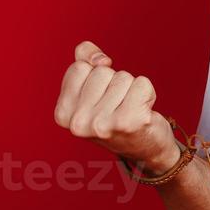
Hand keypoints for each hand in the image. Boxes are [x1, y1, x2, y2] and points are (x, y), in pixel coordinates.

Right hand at [53, 41, 177, 169]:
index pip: (79, 67)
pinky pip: (142, 83)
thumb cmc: (115, 114)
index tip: (100, 99)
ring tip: (129, 110)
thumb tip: (101, 60)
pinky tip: (143, 112)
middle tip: (117, 107)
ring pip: (123, 76)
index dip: (95, 77)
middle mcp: (78, 123)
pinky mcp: (129, 122)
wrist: (144, 149)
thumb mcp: (91, 88)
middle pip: (102, 71)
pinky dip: (147, 93)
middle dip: (114, 82)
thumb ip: (85, 60)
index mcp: (62, 114)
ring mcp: (102, 125)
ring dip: (131, 89)